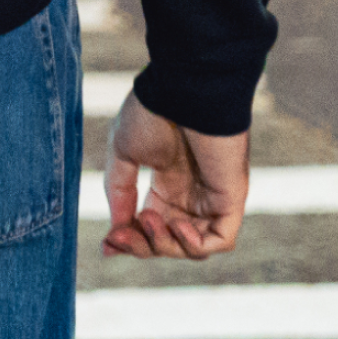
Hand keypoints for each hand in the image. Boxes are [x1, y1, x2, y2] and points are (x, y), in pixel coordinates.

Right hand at [102, 91, 249, 260]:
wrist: (183, 91)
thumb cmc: (153, 113)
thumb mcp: (122, 154)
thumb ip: (119, 192)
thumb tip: (116, 230)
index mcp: (168, 182)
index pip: (151, 226)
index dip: (129, 240)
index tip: (106, 245)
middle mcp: (192, 193)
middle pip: (168, 243)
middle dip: (140, 245)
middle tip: (119, 235)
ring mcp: (213, 197)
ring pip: (191, 247)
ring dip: (164, 246)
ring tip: (149, 219)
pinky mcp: (231, 198)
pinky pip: (220, 240)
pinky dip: (195, 245)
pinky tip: (177, 226)